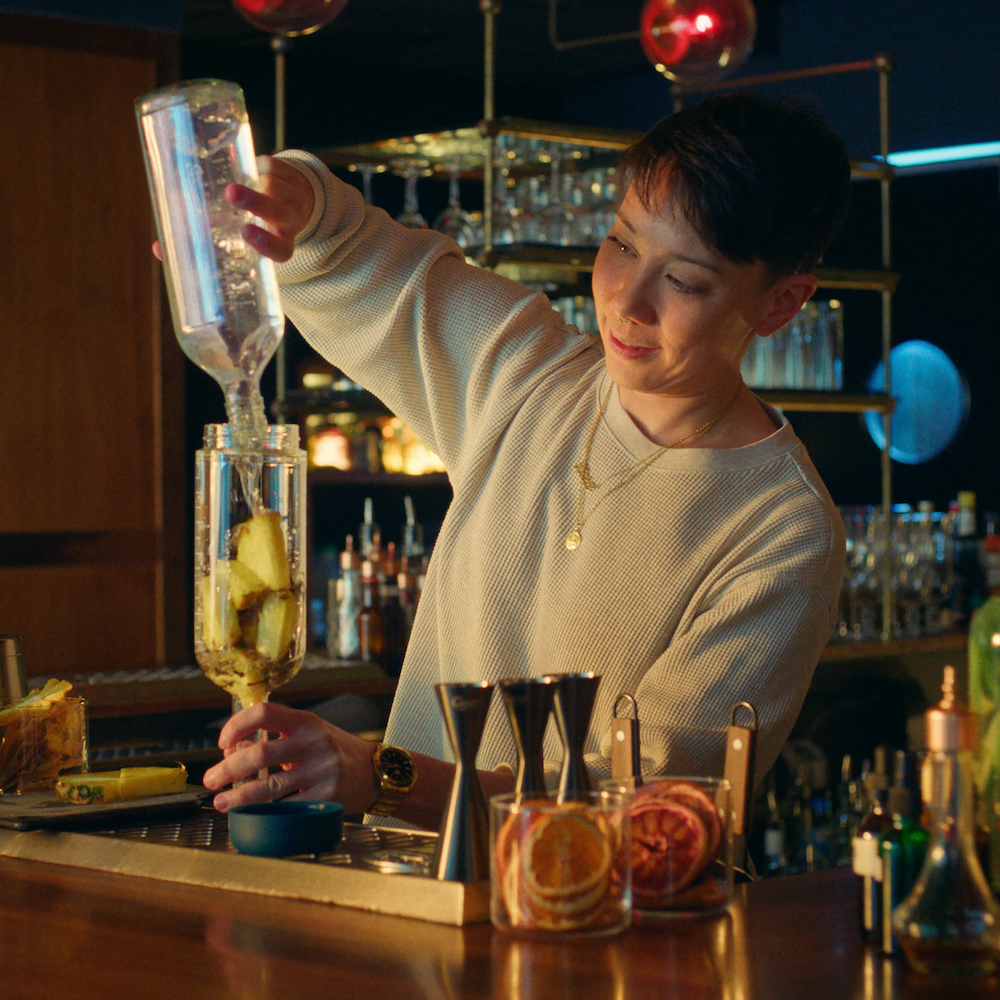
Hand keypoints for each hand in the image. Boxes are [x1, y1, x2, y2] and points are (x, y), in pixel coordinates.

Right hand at [150, 155, 313, 263]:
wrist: (294, 205)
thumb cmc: (256, 228)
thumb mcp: (238, 241)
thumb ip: (203, 246)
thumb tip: (159, 249)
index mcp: (282, 244)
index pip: (280, 250)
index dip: (266, 243)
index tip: (246, 232)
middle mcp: (291, 222)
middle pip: (279, 213)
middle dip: (255, 202)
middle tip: (230, 193)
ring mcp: (295, 198)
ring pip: (275, 186)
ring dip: (253, 183)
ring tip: (232, 186)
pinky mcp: (292, 176)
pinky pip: (275, 166)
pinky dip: (260, 165)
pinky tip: (249, 167)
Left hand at [202, 702, 377, 814]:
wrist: (376, 771)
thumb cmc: (335, 751)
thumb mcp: (309, 735)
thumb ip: (275, 739)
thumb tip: (233, 752)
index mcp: (306, 721)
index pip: (264, 713)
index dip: (236, 725)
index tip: (222, 743)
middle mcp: (314, 742)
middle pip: (260, 754)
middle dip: (227, 770)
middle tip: (210, 780)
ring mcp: (322, 770)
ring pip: (268, 786)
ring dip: (238, 796)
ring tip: (221, 802)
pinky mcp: (327, 797)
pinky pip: (287, 808)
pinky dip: (265, 813)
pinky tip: (252, 816)